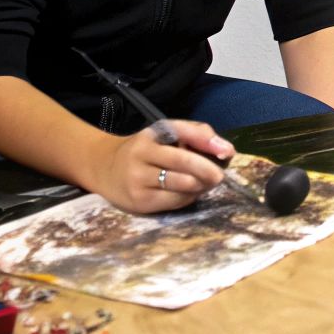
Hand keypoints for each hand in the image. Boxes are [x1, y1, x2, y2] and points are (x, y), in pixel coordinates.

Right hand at [91, 120, 234, 213]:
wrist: (105, 169)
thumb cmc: (147, 151)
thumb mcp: (166, 135)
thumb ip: (197, 135)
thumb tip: (227, 150)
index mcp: (152, 133)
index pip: (183, 131)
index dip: (208, 141)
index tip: (228, 152)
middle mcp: (142, 154)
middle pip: (184, 162)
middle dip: (208, 170)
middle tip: (219, 175)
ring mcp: (138, 179)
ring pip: (182, 184)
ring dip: (201, 186)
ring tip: (206, 184)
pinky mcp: (139, 202)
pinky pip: (174, 201)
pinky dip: (189, 197)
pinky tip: (190, 193)